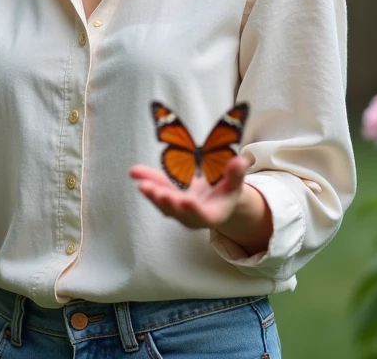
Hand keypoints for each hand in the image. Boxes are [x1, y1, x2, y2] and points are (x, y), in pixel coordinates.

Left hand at [129, 155, 251, 229]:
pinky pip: (156, 191)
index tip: (186, 200)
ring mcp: (177, 210)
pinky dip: (147, 181)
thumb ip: (236, 173)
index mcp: (211, 215)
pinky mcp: (167, 200)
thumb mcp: (235, 183)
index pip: (201, 215)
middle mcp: (191, 216)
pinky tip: (135, 172)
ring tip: (141, 181)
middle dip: (166, 202)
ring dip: (152, 193)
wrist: (215, 199)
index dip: (193, 209)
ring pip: (163, 203)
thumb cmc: (227, 191)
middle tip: (157, 192)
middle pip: (177, 211)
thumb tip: (241, 160)